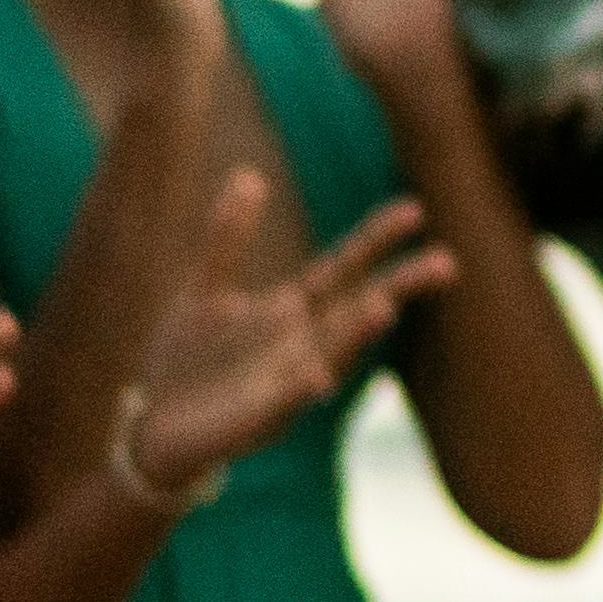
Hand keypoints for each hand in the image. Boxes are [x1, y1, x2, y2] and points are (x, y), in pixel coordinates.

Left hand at [122, 165, 464, 490]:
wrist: (154, 426)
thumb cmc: (186, 359)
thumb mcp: (204, 289)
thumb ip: (228, 237)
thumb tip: (250, 175)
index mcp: (290, 310)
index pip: (344, 268)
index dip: (376, 239)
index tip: (415, 209)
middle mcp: (300, 344)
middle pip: (357, 308)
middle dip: (398, 286)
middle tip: (448, 261)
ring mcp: (283, 382)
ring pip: (330, 353)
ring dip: (357, 333)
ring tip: (385, 306)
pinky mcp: (255, 419)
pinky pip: (283, 403)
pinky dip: (301, 389)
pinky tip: (319, 374)